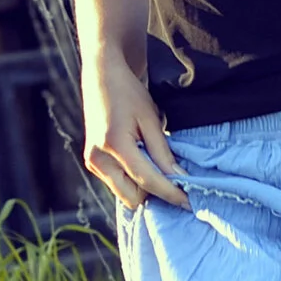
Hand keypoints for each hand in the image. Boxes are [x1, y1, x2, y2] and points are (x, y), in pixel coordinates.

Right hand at [83, 61, 186, 209]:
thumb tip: (178, 178)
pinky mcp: (92, 163)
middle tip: (174, 182)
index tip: (189, 202)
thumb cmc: (128, 93)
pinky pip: (117, 184)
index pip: (147, 181)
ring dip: (143, 187)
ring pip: (124, 194)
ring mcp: (92, 162)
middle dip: (154, 194)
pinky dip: (132, 180)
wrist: (102, 78)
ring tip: (157, 166)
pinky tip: (143, 162)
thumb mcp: (150, 119)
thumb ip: (163, 152)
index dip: (170, 193)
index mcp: (114, 145)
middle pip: (132, 197)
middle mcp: (98, 159)